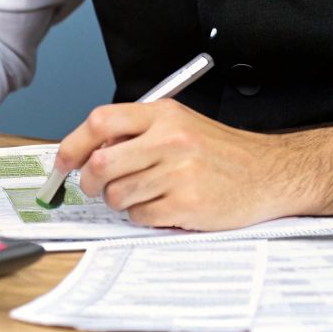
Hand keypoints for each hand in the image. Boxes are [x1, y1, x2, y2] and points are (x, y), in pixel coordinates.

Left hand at [56, 99, 293, 230]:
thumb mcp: (180, 125)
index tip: (63, 162)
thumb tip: (88, 152)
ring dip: (120, 201)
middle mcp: (169, 139)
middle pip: (100, 163)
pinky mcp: (187, 204)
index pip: (100, 121)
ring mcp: (178, 173)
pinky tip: (163, 206)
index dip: (73, 144)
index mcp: (163, 114)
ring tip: (143, 194)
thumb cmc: (220, 152)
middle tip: (97, 186)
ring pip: (117, 195)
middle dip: (90, 181)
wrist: (268, 174)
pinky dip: (143, 217)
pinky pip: (140, 216)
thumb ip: (137, 132)